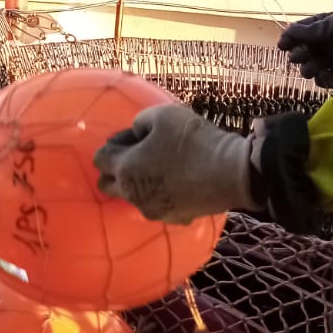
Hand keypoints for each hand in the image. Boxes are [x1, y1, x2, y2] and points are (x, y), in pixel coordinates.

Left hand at [92, 105, 254, 223]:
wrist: (234, 173)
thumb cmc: (194, 140)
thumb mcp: (162, 115)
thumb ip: (139, 122)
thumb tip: (135, 133)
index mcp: (125, 168)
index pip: (99, 158)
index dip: (114, 144)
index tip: (135, 137)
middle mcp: (132, 194)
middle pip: (107, 183)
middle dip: (116, 169)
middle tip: (139, 155)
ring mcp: (153, 209)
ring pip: (132, 196)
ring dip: (138, 182)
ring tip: (162, 167)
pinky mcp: (174, 218)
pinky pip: (157, 205)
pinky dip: (161, 195)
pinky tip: (179, 182)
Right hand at [277, 7, 332, 87]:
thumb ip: (315, 29)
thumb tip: (289, 32)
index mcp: (329, 25)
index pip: (303, 31)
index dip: (291, 37)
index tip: (283, 45)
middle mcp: (330, 42)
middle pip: (305, 50)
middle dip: (299, 54)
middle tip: (300, 57)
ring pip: (313, 66)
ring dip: (309, 68)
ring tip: (312, 70)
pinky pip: (328, 80)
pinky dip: (324, 81)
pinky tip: (327, 78)